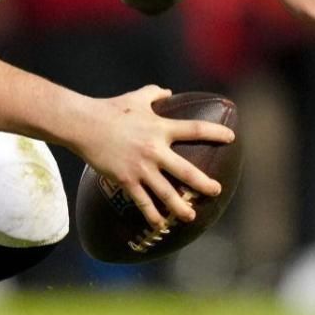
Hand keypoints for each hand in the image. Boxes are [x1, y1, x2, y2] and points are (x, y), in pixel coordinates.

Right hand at [71, 85, 232, 229]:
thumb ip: (154, 94)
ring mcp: (140, 167)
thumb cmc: (110, 109)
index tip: (231, 138)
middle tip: (215, 191)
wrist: (83, 124)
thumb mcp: (135, 98)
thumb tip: (168, 91)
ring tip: (191, 215)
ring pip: (167, 193)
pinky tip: (160, 223)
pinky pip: (142, 201)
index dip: (215, 133)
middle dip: (204, 184)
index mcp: (160, 128)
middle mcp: (154, 150)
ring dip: (181, 207)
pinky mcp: (125, 179)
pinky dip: (152, 214)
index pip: (194, 129)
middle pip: (186, 171)